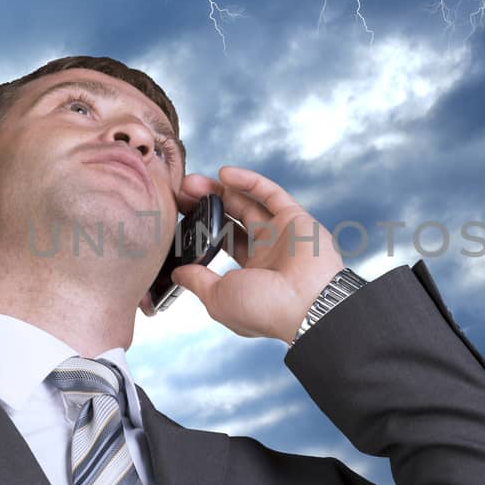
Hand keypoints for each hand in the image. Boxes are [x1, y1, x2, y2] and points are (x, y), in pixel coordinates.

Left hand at [152, 166, 344, 341]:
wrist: (307, 305)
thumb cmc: (264, 310)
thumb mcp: (218, 298)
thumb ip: (198, 281)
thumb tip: (178, 273)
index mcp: (249, 275)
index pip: (221, 243)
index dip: (200, 228)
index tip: (176, 216)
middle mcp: (266, 252)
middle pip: (231, 219)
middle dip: (205, 205)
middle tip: (182, 191)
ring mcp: (281, 234)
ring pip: (247, 203)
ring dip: (220, 190)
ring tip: (192, 182)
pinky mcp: (295, 218)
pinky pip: (270, 193)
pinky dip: (248, 181)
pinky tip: (224, 173)